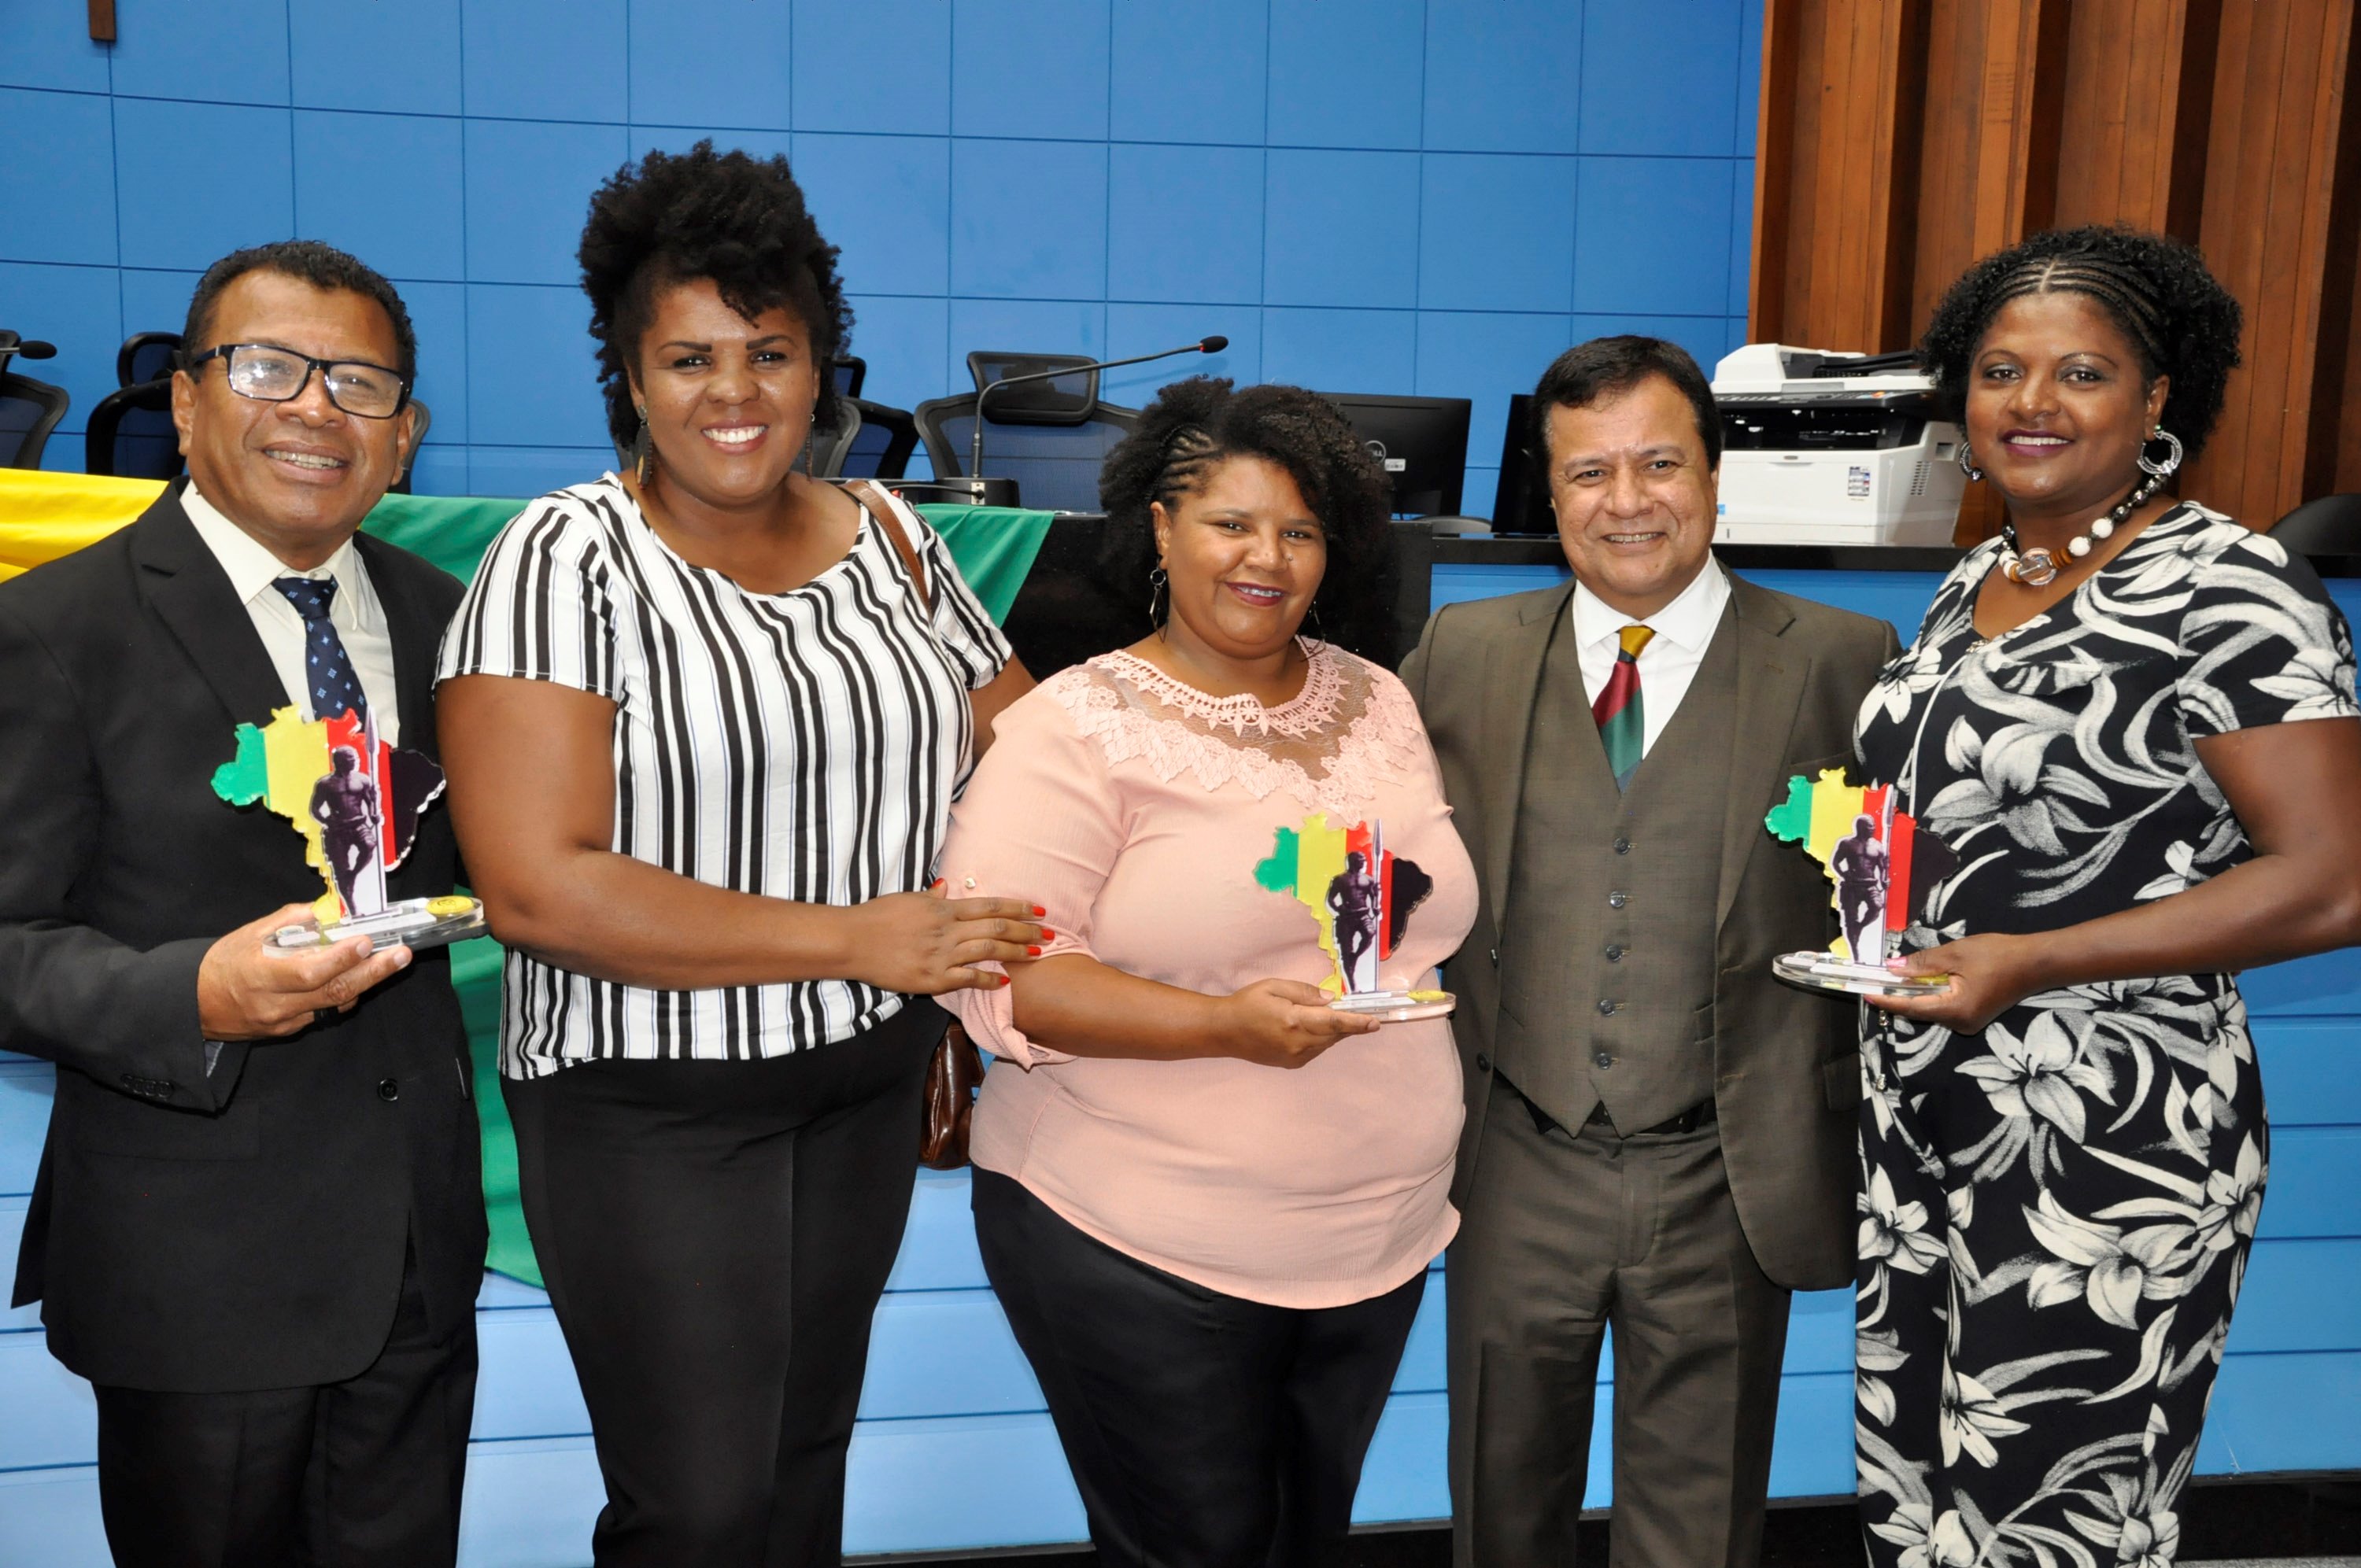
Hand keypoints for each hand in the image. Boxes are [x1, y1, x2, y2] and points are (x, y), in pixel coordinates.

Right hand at [196, 904, 412, 1040]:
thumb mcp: (249, 934)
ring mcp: (285, 1022)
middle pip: (333, 992)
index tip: (366, 941)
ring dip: (366, 982)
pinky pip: (325, 1012)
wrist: (195, 1005)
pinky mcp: (289, 1030)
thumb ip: (291, 922)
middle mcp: (276, 1004)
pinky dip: (344, 994)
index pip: (309, 971)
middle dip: (373, 972)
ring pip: (334, 1004)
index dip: (341, 958)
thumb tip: (329, 910)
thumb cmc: (222, 963)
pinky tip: (359, 977)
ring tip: (392, 961)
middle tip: (401, 954)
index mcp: (261, 976)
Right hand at [846, 885, 1045, 994]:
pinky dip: (989, 980)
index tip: (1039, 910)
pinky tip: (1006, 981)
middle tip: (1051, 933)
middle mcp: (947, 929)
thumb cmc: (876, 917)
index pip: (990, 905)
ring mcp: (941, 955)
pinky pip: (968, 979)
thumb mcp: (907, 899)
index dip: (1018, 907)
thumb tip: (947, 885)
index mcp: (943, 907)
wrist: (851, 941)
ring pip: (988, 950)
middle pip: (997, 927)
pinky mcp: (933, 978)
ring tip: (1039, 953)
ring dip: (1017, 951)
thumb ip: (931, 896)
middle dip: (1027, 930)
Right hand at [1219, 978, 1379, 1068]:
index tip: (1375, 1022)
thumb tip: (1330, 999)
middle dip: (1350, 1025)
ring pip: (1327, 1043)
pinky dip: (1321, 1039)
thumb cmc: (1247, 1004)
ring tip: (1327, 1016)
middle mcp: (1298, 1043)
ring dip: (1334, 1031)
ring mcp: (1295, 1056)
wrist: (1224, 1032)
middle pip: (1335, 1034)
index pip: (1334, 1022)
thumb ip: (1304, 992)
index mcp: (1294, 1021)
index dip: (1357, 1022)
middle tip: (1363, 1016)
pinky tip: (1310, 1027)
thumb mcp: (1273, 987)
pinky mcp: (1291, 1063)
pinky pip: (1316, 1050)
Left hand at [1862, 933, 2043, 1033]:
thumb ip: (1923, 964)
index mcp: (1955, 1011)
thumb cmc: (1998, 955)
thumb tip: (1894, 969)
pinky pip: (1945, 1006)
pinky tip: (1924, 979)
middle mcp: (1960, 1023)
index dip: (1887, 1000)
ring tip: (1897, 977)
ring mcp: (1969, 1022)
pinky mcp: (1975, 1015)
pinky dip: (1932, 993)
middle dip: (1899, 995)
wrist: (2036, 962)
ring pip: (1932, 1008)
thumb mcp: (1955, 955)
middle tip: (1877, 980)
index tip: (1865, 993)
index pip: (1911, 1008)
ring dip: (1916, 993)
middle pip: (1920, 1010)